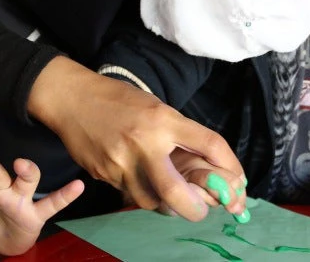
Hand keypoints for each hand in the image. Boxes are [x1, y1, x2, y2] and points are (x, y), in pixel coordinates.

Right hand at [28, 57, 244, 221]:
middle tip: (201, 210)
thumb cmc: (119, 101)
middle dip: (195, 209)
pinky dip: (141, 192)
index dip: (230, 166)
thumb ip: (179, 135)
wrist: (72, 98)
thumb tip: (209, 167)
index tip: (237, 182)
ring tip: (169, 194)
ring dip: (166, 204)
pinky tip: (139, 179)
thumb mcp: (156, 108)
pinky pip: (129, 194)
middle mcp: (144, 143)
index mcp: (163, 120)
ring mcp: (120, 162)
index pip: (210, 143)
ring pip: (151, 201)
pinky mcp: (103, 174)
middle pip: (176, 193)